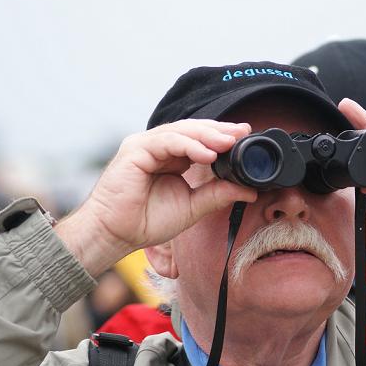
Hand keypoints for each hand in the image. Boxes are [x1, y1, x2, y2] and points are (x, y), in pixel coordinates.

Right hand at [56, 120, 256, 275]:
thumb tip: (249, 191)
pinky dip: (189, 145)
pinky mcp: (135, 150)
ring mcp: (145, 145)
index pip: (200, 140)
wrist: (115, 234)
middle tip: (243, 133)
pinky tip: (207, 154)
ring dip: (207, 136)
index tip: (246, 137)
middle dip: (219, 131)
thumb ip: (217, 195)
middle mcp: (158, 147)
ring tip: (229, 142)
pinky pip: (166, 141)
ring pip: (181, 132)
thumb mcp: (192, 207)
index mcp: (171, 158)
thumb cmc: (145, 222)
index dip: (222, 137)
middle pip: (193, 130)